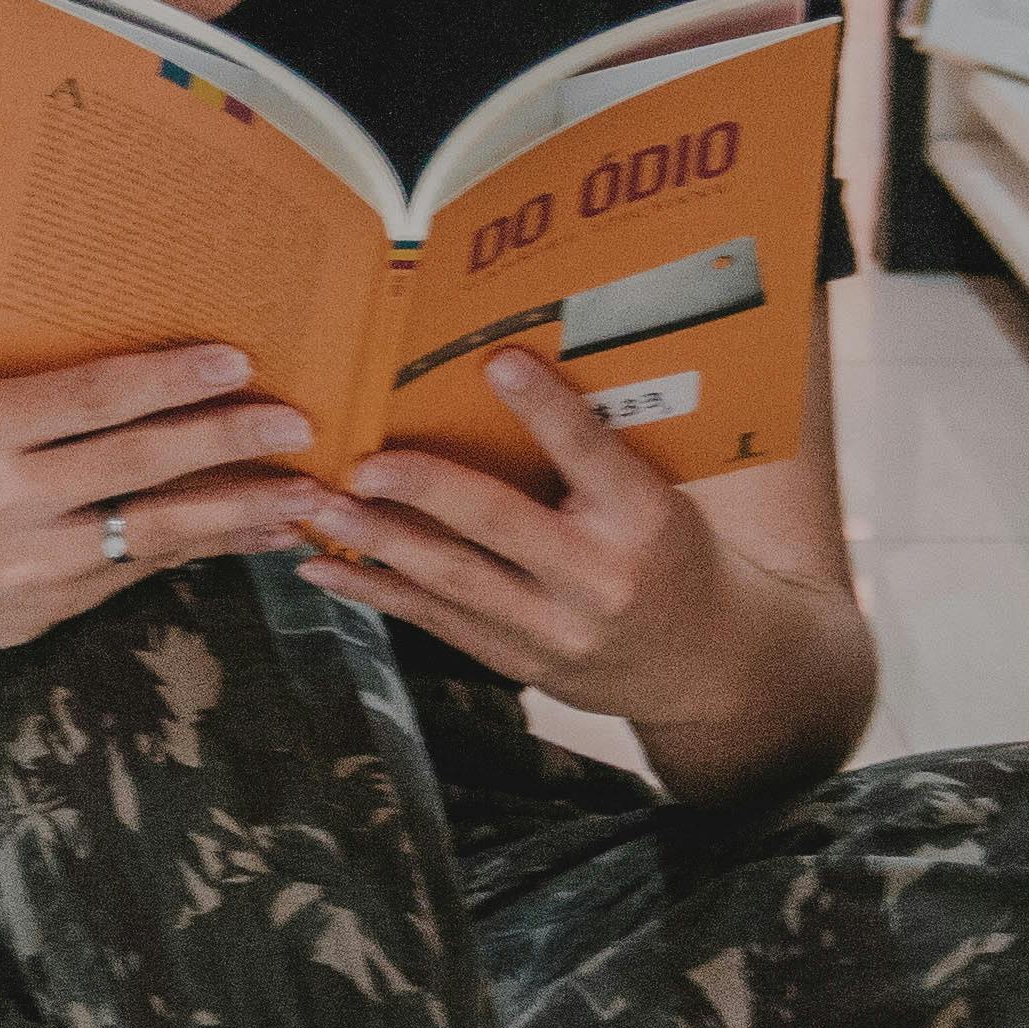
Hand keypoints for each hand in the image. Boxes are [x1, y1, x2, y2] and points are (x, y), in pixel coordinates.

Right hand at [0, 343, 320, 654]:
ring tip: (307, 493)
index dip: (170, 379)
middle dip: (227, 441)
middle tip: (298, 424)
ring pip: (155, 531)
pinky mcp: (51, 610)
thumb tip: (174, 372)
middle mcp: (3, 500)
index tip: (238, 361)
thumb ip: (53, 400)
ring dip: (240, 510)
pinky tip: (261, 532)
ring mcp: (30, 564)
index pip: (91, 396)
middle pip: (136, 464)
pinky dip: (210, 548)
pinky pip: (145, 570)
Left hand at [297, 349, 724, 708]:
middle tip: (364, 464)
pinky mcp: (520, 663)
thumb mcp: (661, 497)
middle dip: (426, 492)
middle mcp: (597, 577)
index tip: (499, 361)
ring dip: (380, 544)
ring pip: (454, 582)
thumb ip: (601, 453)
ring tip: (321, 510)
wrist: (707, 666)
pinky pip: (437, 624)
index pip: (591, 452)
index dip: (545, 408)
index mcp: (643, 518)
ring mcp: (554, 629)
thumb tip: (513, 373)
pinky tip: (325, 569)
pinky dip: (376, 594)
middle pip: (501, 525)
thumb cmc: (673, 555)